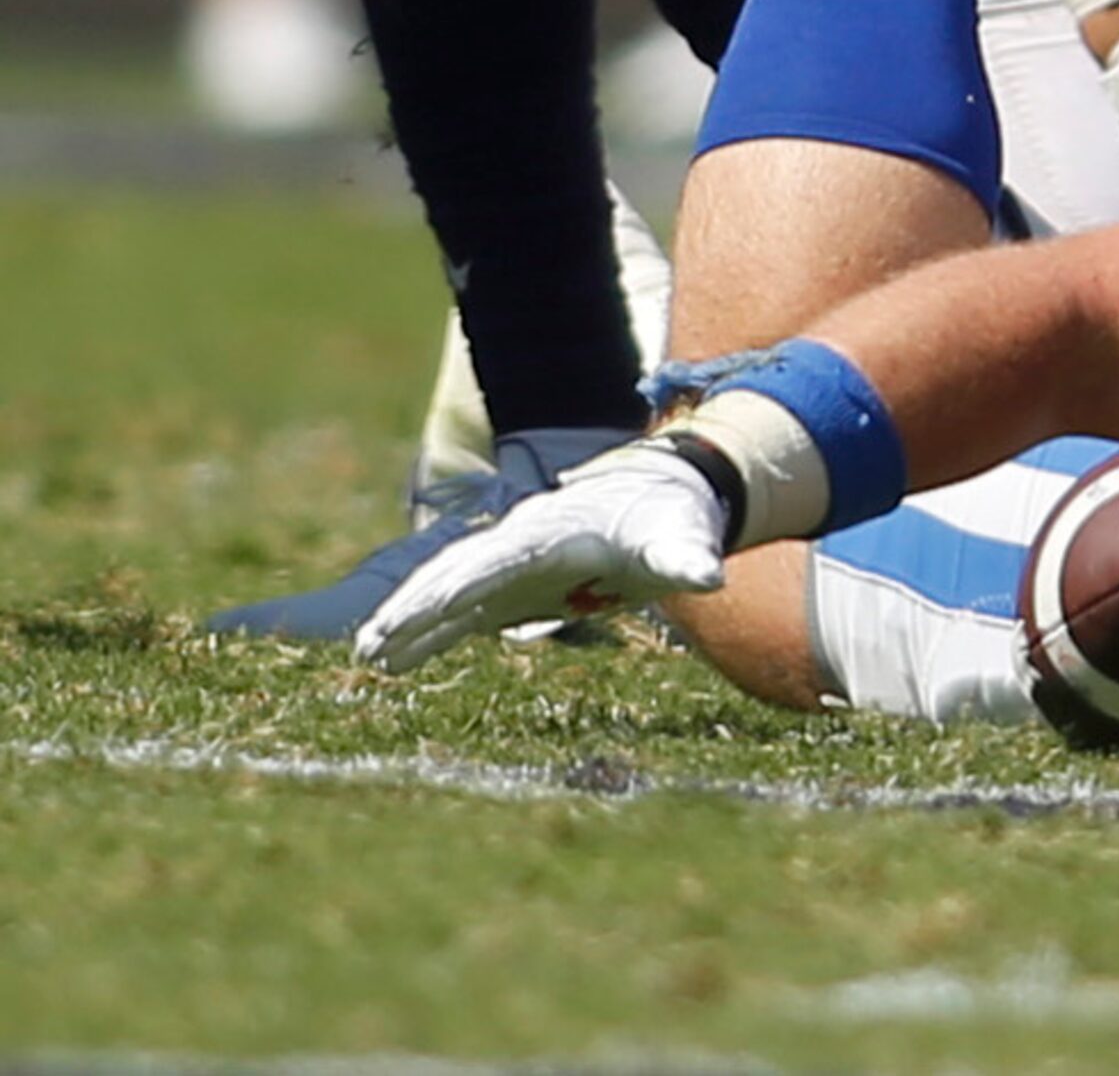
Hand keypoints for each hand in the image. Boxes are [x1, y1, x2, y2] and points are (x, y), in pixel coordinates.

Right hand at [353, 446, 727, 672]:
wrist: (665, 498)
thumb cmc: (671, 519)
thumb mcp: (682, 538)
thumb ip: (687, 558)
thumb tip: (709, 575)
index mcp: (552, 532)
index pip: (499, 560)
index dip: (463, 585)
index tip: (424, 609)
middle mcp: (520, 546)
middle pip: (456, 575)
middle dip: (415, 606)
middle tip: (371, 642)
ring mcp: (512, 568)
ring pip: (449, 593)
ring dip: (410, 621)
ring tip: (367, 657)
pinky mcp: (514, 590)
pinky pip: (462, 613)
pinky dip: (429, 632)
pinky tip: (394, 660)